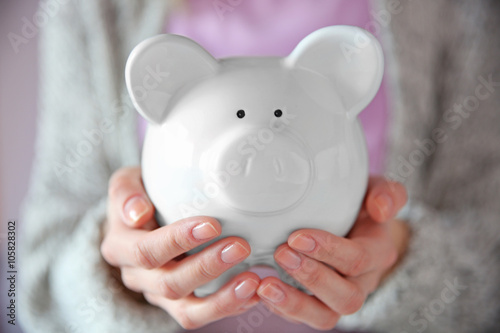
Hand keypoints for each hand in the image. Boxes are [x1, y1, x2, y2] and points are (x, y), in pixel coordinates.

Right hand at [100, 167, 260, 328]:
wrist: (144, 216)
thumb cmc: (142, 195)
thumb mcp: (127, 182)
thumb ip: (125, 191)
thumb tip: (137, 213)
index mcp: (120, 248)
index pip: (146, 251)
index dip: (178, 241)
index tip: (213, 225)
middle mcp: (137, 277)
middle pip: (170, 283)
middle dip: (207, 267)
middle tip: (241, 246)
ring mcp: (159, 295)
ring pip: (187, 310)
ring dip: (222, 298)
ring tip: (252, 280)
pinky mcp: (179, 304)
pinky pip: (203, 315)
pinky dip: (230, 306)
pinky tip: (254, 293)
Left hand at [256, 176, 408, 329]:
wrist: (356, 229)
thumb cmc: (361, 207)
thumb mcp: (377, 192)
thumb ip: (387, 194)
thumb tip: (380, 208)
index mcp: (378, 254)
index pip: (359, 259)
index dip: (329, 250)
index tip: (296, 237)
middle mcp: (363, 282)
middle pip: (346, 296)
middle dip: (312, 277)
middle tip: (281, 254)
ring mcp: (340, 298)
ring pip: (325, 317)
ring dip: (294, 303)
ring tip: (265, 285)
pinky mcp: (319, 306)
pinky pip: (303, 317)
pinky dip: (281, 308)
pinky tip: (259, 289)